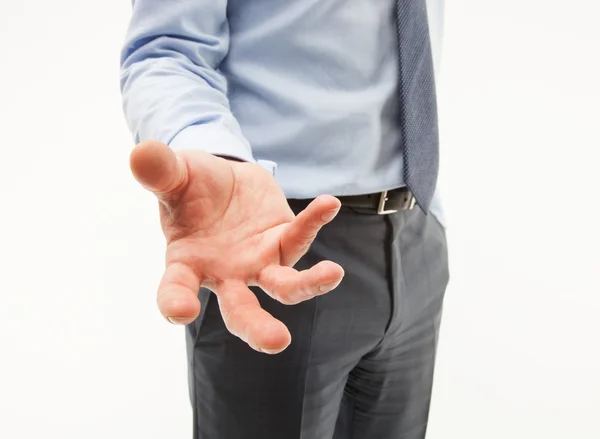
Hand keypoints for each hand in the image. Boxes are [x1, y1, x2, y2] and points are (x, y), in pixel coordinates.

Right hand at [129, 140, 343, 353]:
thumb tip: (140, 154)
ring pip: (283, 285)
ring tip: (333, 274)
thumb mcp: (174, 175)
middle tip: (277, 341)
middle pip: (241, 310)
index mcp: (187, 265)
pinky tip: (329, 203)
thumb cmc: (190, 187)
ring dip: (308, 284)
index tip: (180, 312)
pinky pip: (299, 235)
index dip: (176, 303)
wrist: (220, 179)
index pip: (177, 290)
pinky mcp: (283, 242)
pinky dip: (314, 221)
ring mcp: (258, 262)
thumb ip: (160, 171)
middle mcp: (226, 273)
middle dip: (258, 327)